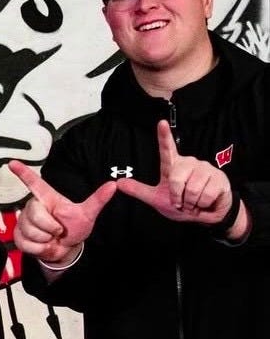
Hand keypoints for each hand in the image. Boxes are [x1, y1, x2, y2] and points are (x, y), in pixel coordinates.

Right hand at [8, 160, 115, 264]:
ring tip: (51, 238)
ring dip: (46, 240)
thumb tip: (113, 184)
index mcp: (47, 198)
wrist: (65, 249)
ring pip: (31, 231)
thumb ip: (98, 199)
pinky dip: (40, 249)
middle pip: (37, 215)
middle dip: (51, 228)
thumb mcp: (87, 214)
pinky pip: (27, 243)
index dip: (23, 172)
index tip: (12, 162)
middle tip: (58, 231)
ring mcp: (24, 221)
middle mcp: (33, 207)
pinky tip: (44, 245)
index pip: (34, 183)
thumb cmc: (74, 227)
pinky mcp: (18, 236)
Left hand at [116, 120, 236, 225]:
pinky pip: (206, 195)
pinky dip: (202, 205)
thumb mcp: (157, 199)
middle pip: (176, 179)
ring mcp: (205, 169)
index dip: (164, 136)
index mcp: (173, 166)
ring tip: (194, 202)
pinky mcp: (219, 178)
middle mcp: (189, 163)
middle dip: (177, 196)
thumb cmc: (182, 204)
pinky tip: (205, 202)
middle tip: (181, 202)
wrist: (207, 215)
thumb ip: (139, 191)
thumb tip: (118, 183)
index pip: (167, 149)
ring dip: (191, 202)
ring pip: (192, 189)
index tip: (161, 122)